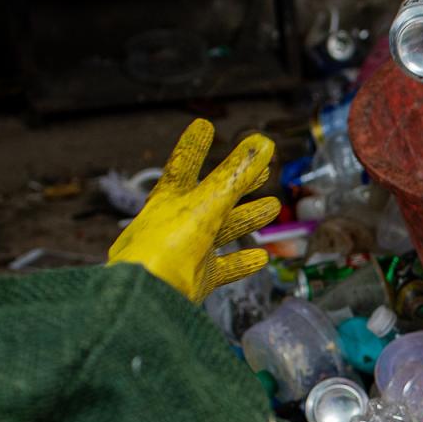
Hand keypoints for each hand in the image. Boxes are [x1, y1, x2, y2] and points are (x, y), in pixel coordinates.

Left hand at [107, 119, 279, 299]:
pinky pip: (224, 267)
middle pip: (214, 196)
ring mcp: (188, 251)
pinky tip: (262, 257)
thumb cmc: (168, 245)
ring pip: (223, 230)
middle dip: (239, 183)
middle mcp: (178, 222)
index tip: (205, 124)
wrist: (149, 297)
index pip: (184, 163)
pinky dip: (242, 261)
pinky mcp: (197, 278)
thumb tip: (263, 142)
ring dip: (248, 218)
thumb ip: (236, 175)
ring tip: (272, 207)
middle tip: (264, 171)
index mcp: (170, 199)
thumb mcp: (206, 204)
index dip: (195, 144)